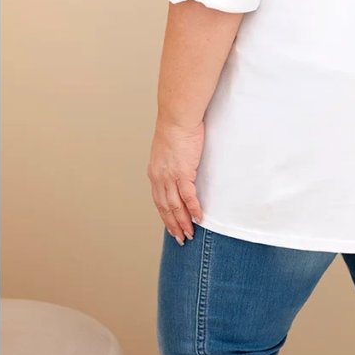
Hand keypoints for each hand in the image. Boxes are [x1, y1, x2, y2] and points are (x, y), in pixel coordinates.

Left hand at [148, 119, 204, 244]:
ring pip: (175, 206)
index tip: (171, 226)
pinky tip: (199, 217)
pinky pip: (188, 196)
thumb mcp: (168, 147)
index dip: (165, 215)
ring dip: (183, 222)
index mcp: (155, 172)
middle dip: (173, 224)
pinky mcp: (184, 172)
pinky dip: (194, 209)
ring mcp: (171, 176)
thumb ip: (171, 160)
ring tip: (190, 233)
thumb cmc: (175, 126)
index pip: (159, 200)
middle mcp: (160, 177)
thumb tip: (179, 165)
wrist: (177, 117)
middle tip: (181, 238)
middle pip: (165, 208)